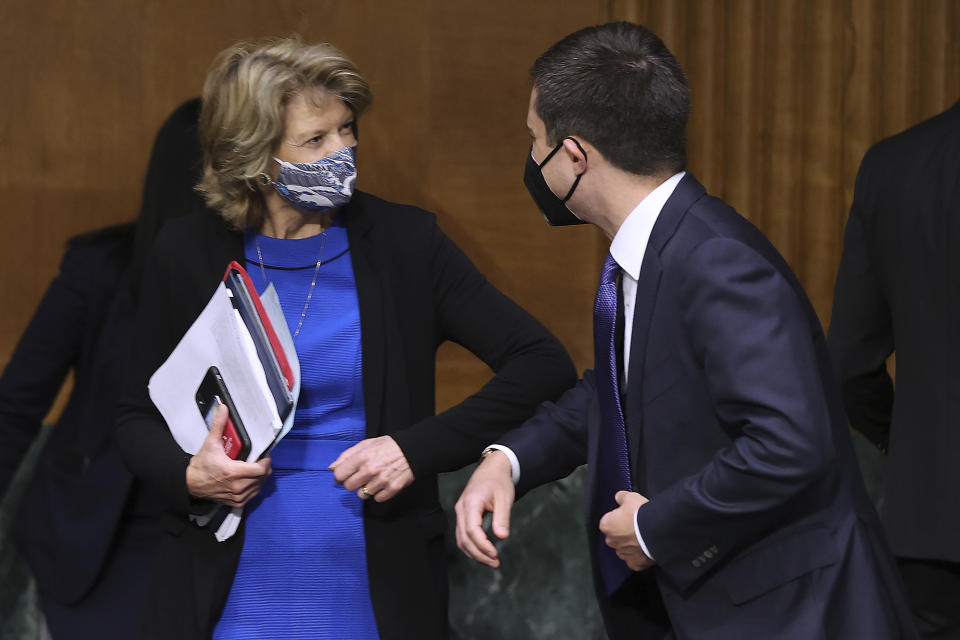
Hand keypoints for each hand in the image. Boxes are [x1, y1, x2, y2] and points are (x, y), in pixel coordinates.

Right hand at [185, 405, 271, 507]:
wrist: (190, 484)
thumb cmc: (200, 466)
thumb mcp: (210, 444)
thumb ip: (219, 425)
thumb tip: (224, 410)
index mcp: (232, 472)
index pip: (261, 469)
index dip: (266, 461)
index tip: (264, 455)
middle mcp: (237, 486)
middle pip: (262, 477)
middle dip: (264, 467)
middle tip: (260, 460)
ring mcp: (237, 496)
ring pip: (259, 486)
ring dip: (260, 477)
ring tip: (255, 468)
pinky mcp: (236, 502)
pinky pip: (253, 495)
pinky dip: (254, 486)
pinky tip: (250, 479)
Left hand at [329, 436, 413, 501]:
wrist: (412, 450)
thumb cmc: (387, 446)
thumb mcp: (365, 444)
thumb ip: (346, 456)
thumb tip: (331, 468)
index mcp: (361, 457)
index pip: (339, 475)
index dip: (340, 476)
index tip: (345, 475)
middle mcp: (370, 470)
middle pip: (349, 487)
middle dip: (353, 483)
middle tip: (361, 477)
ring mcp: (381, 481)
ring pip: (362, 495)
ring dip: (366, 489)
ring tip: (374, 480)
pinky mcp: (392, 489)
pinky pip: (377, 499)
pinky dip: (378, 493)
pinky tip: (383, 484)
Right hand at [454, 450, 514, 567]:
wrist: (492, 469)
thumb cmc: (499, 481)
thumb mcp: (505, 498)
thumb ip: (502, 518)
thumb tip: (502, 537)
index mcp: (471, 502)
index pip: (472, 530)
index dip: (482, 545)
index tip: (495, 554)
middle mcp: (462, 508)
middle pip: (464, 538)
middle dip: (479, 554)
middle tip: (496, 562)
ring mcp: (460, 512)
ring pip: (461, 539)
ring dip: (475, 553)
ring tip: (492, 561)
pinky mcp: (464, 516)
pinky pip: (463, 536)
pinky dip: (472, 547)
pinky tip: (484, 553)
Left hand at [598, 490, 654, 571]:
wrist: (657, 530)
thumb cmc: (641, 514)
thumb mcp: (631, 497)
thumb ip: (622, 497)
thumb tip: (619, 497)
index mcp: (607, 525)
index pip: (608, 521)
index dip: (618, 518)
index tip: (628, 516)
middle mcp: (611, 541)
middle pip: (615, 537)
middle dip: (623, 533)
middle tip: (637, 527)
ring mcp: (623, 554)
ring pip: (624, 549)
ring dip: (631, 545)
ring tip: (644, 538)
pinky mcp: (634, 563)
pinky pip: (634, 560)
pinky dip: (639, 556)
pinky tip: (646, 549)